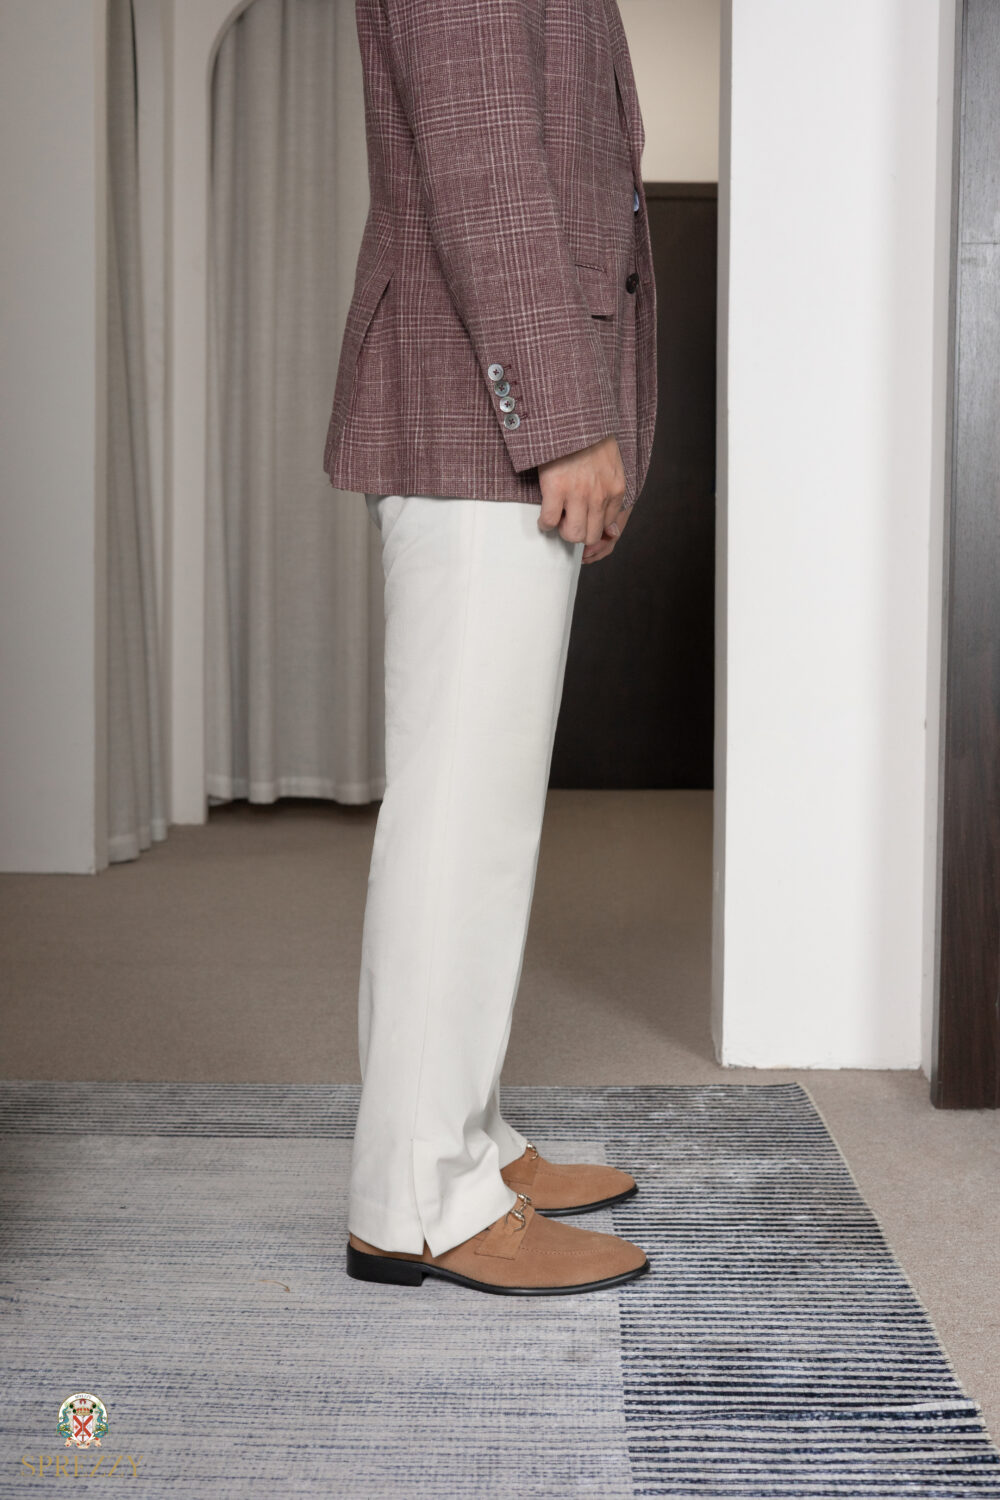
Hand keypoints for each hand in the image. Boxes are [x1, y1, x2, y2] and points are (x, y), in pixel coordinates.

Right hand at [537, 435, 627, 561]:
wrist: (573, 415)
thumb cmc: (590, 438)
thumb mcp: (612, 466)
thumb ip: (612, 495)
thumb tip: (612, 531)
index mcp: (616, 489)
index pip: (608, 527)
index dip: (592, 527)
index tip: (582, 520)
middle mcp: (600, 495)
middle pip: (591, 536)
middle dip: (578, 532)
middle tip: (568, 520)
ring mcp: (578, 493)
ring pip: (572, 534)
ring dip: (562, 530)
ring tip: (557, 518)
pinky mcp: (556, 488)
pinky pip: (549, 520)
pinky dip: (545, 523)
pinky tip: (544, 515)